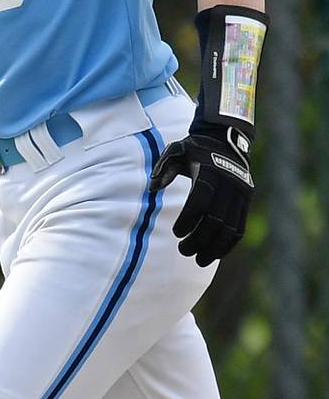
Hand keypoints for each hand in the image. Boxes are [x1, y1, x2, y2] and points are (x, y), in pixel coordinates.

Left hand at [150, 131, 253, 266]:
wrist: (226, 138)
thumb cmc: (195, 147)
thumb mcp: (176, 150)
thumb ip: (163, 168)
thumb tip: (152, 188)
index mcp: (209, 173)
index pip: (200, 202)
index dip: (188, 220)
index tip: (176, 233)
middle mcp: (228, 185)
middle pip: (215, 220)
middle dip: (199, 239)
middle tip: (183, 251)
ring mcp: (240, 194)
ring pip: (230, 228)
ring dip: (214, 247)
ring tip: (198, 259)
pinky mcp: (246, 201)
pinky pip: (239, 228)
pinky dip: (228, 243)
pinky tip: (215, 254)